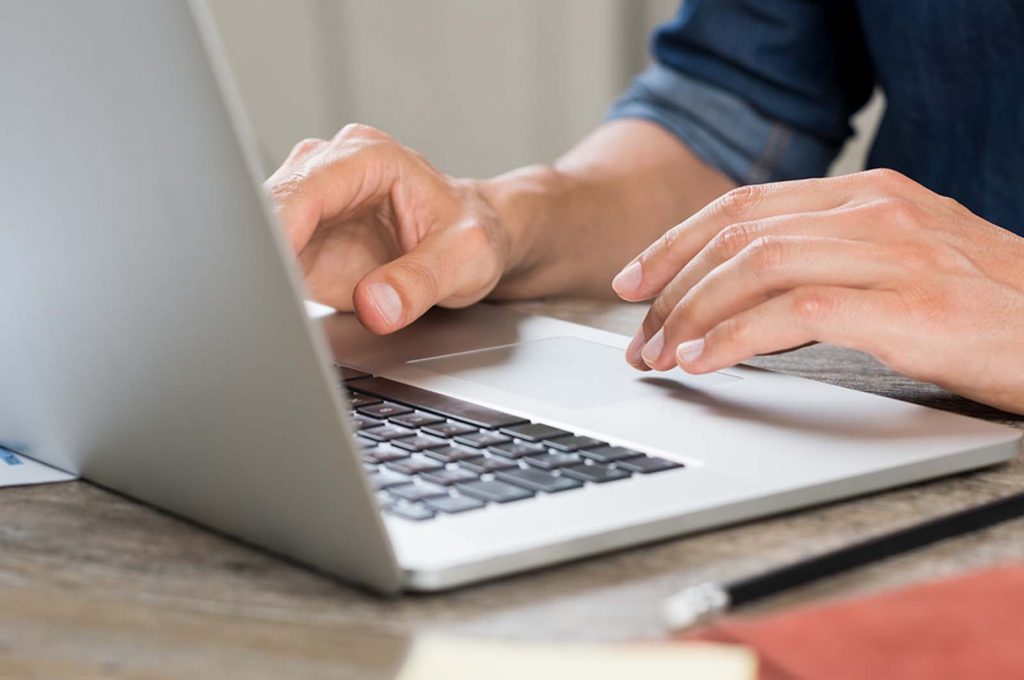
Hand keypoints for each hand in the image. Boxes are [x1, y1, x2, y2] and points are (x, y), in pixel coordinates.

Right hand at [265, 124, 510, 333]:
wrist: (475, 239)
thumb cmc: (474, 233)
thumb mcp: (467, 258)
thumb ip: (421, 281)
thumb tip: (374, 305)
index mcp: (369, 157)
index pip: (303, 190)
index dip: (276, 233)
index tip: (267, 274)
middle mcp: (330, 171)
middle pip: (267, 210)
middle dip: (258, 257)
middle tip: (259, 305)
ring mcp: (312, 205)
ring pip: (259, 235)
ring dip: (259, 274)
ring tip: (268, 315)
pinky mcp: (304, 241)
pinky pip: (270, 262)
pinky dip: (269, 287)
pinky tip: (275, 314)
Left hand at [611, 169, 1023, 413]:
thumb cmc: (989, 307)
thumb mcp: (905, 260)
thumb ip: (831, 258)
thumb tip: (745, 291)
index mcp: (868, 194)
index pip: (744, 205)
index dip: (676, 241)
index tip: (634, 279)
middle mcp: (875, 210)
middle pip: (736, 233)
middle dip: (670, 285)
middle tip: (637, 334)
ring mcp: (893, 253)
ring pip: (754, 267)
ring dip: (691, 314)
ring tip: (659, 354)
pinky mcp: (907, 306)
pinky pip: (793, 314)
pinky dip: (734, 339)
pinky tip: (704, 362)